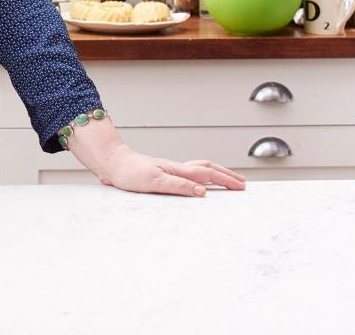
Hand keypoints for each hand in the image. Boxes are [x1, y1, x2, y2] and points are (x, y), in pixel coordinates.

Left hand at [97, 144, 246, 197]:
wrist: (113, 162)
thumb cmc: (129, 172)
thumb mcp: (155, 182)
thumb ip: (179, 186)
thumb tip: (203, 192)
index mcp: (178, 170)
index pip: (208, 174)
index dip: (226, 180)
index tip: (241, 187)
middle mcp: (177, 168)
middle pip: (208, 168)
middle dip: (226, 175)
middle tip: (242, 183)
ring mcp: (171, 169)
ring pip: (200, 168)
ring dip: (216, 173)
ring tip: (228, 179)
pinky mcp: (164, 172)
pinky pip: (190, 172)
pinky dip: (203, 174)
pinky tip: (201, 179)